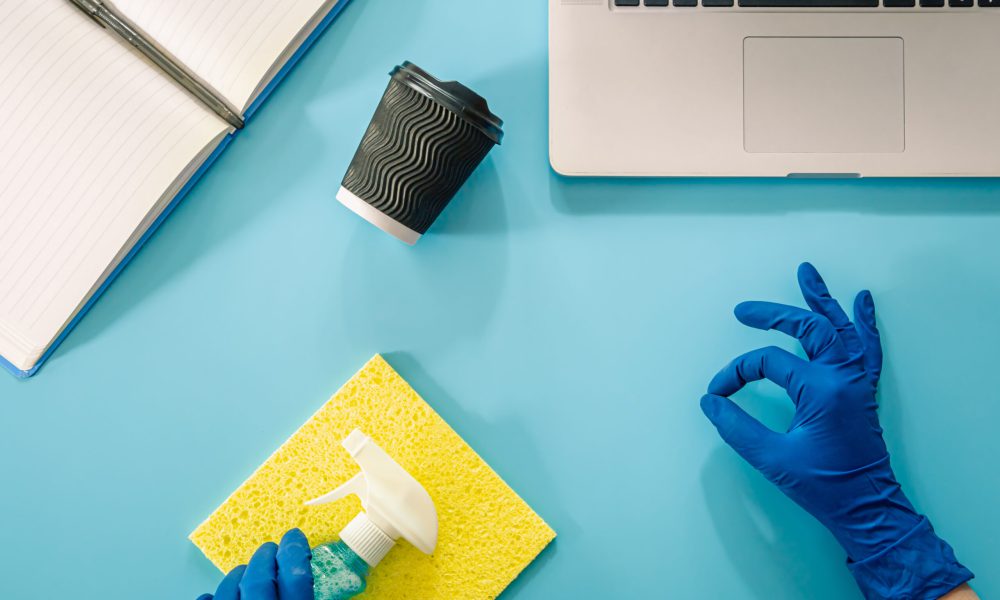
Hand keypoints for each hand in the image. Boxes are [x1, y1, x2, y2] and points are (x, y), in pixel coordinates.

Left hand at [197, 529, 313, 599]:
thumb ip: (306, 596)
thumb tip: (313, 579)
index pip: (296, 577)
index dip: (294, 552)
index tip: (294, 538)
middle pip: (259, 579)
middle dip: (264, 558)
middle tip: (269, 549)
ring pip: (228, 590)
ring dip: (237, 575)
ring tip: (243, 572)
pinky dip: (212, 597)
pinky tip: (214, 596)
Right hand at [701, 263, 971, 597]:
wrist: (868, 509)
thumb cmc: (825, 487)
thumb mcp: (772, 458)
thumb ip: (737, 427)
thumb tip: (711, 402)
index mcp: (820, 390)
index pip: (768, 363)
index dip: (737, 373)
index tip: (719, 392)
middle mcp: (842, 378)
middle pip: (808, 328)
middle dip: (773, 315)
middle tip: (744, 309)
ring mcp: (857, 382)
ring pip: (840, 328)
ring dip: (822, 300)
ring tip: (807, 273)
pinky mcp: (862, 391)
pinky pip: (867, 348)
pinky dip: (864, 323)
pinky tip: (862, 301)